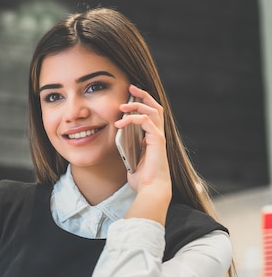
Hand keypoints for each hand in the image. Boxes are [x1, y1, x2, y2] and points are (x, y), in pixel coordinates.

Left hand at [116, 85, 171, 223]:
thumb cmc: (142, 178)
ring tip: (123, 105)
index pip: (150, 114)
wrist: (151, 190)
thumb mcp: (131, 159)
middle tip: (131, 87)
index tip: (130, 95)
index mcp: (153, 138)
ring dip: (137, 104)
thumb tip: (117, 140)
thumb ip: (127, 147)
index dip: (142, 103)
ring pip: (153, 110)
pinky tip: (121, 123)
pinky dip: (133, 119)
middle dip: (144, 95)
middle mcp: (158, 135)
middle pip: (156, 107)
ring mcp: (159, 137)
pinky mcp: (157, 141)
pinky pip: (146, 122)